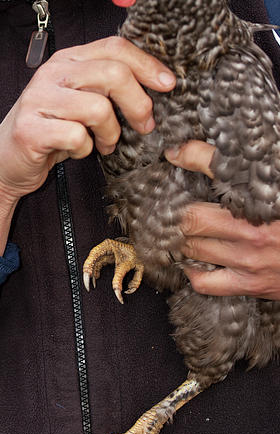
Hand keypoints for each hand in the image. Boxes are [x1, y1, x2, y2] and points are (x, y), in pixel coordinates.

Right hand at [0, 37, 175, 254]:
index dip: (147, 64)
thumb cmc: (51, 131)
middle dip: (138, 104)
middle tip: (144, 126)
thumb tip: (159, 83)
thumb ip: (107, 85)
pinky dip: (85, 150)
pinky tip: (77, 151)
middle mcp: (51, 73)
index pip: (114, 47)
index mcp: (67, 60)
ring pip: (99, 108)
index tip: (169, 85)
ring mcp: (37, 100)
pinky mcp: (29, 129)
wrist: (4, 162)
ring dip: (111, 133)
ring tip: (106, 144)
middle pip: (113, 73)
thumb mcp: (80, 100)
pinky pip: (78, 137)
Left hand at [165, 140, 279, 299]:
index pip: (211, 168)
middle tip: (173, 202)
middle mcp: (250, 231)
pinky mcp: (251, 284)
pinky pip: (205, 283)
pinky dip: (192, 272)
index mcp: (260, 200)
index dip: (185, 160)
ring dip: (182, 238)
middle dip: (178, 209)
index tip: (174, 156)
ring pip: (192, 249)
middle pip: (190, 219)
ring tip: (180, 229)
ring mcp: (249, 261)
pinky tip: (193, 261)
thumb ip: (250, 166)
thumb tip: (205, 149)